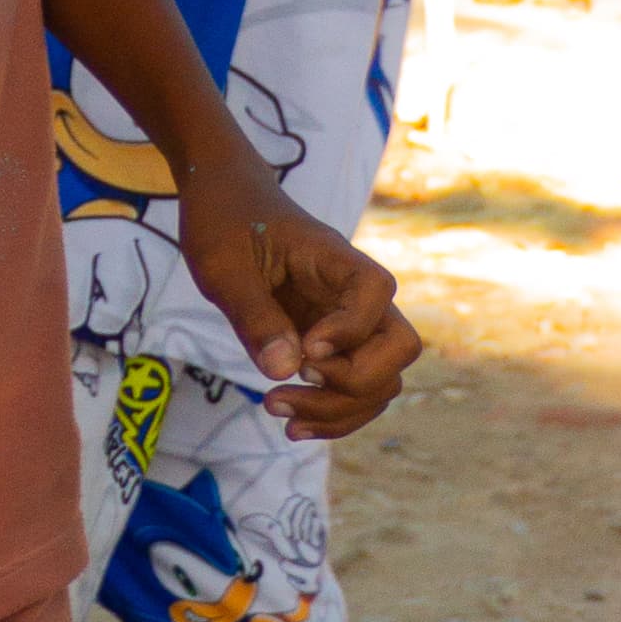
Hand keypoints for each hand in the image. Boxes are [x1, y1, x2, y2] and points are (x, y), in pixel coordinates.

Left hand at [177, 138, 411, 408]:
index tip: (305, 348)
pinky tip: (292, 423)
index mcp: (333, 257)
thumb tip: (285, 369)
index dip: (350, 329)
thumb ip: (253, 314)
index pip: (375, 292)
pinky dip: (332, 412)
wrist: (222, 198)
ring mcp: (348, 320)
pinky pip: (355, 386)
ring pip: (382, 378)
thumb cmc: (222, 219)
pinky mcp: (332, 342)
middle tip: (288, 386)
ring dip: (340, 410)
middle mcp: (353, 292)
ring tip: (279, 415)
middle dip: (352, 384)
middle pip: (398, 347)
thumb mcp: (222, 264)